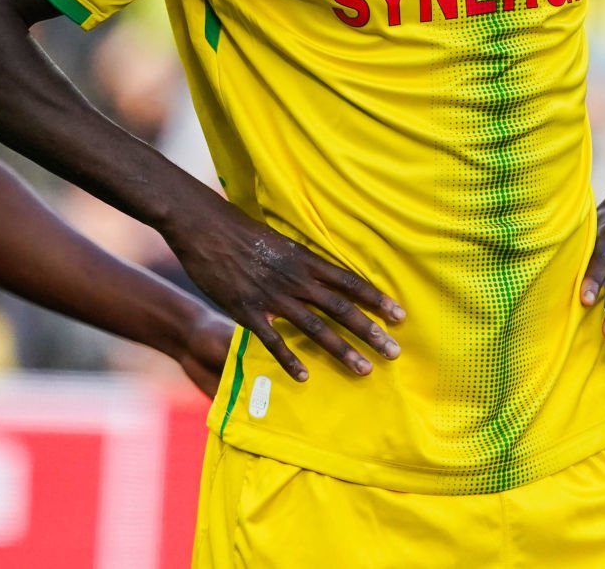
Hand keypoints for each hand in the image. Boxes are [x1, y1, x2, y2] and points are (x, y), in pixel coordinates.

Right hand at [165, 199, 402, 382]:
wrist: (205, 227)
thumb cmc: (242, 230)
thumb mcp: (280, 240)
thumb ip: (300, 261)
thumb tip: (319, 274)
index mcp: (306, 259)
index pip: (350, 281)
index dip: (376, 299)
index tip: (399, 315)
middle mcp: (296, 278)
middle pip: (341, 308)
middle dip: (370, 331)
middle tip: (394, 352)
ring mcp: (273, 296)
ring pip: (316, 328)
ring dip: (342, 350)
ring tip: (364, 369)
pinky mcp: (248, 310)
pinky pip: (274, 340)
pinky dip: (290, 359)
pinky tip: (305, 376)